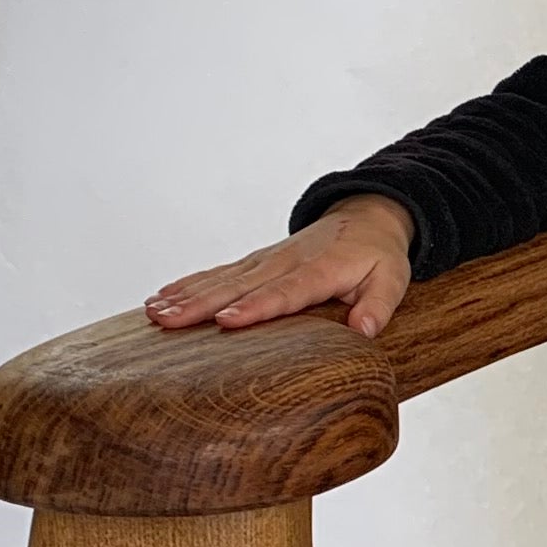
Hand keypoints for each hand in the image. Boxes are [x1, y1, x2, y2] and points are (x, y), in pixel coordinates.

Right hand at [145, 196, 414, 340]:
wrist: (365, 216)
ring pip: (221, 279)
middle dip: (201, 303)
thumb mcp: (392, 278)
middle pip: (239, 286)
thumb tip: (364, 330)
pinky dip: (189, 284)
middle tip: (167, 320)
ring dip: (186, 295)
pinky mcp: (255, 262)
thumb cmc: (377, 254)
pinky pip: (218, 274)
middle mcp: (284, 263)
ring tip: (154, 312)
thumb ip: (379, 304)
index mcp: (318, 270)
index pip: (284, 291)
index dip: (255, 306)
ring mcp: (265, 261)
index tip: (226, 320)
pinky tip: (160, 297)